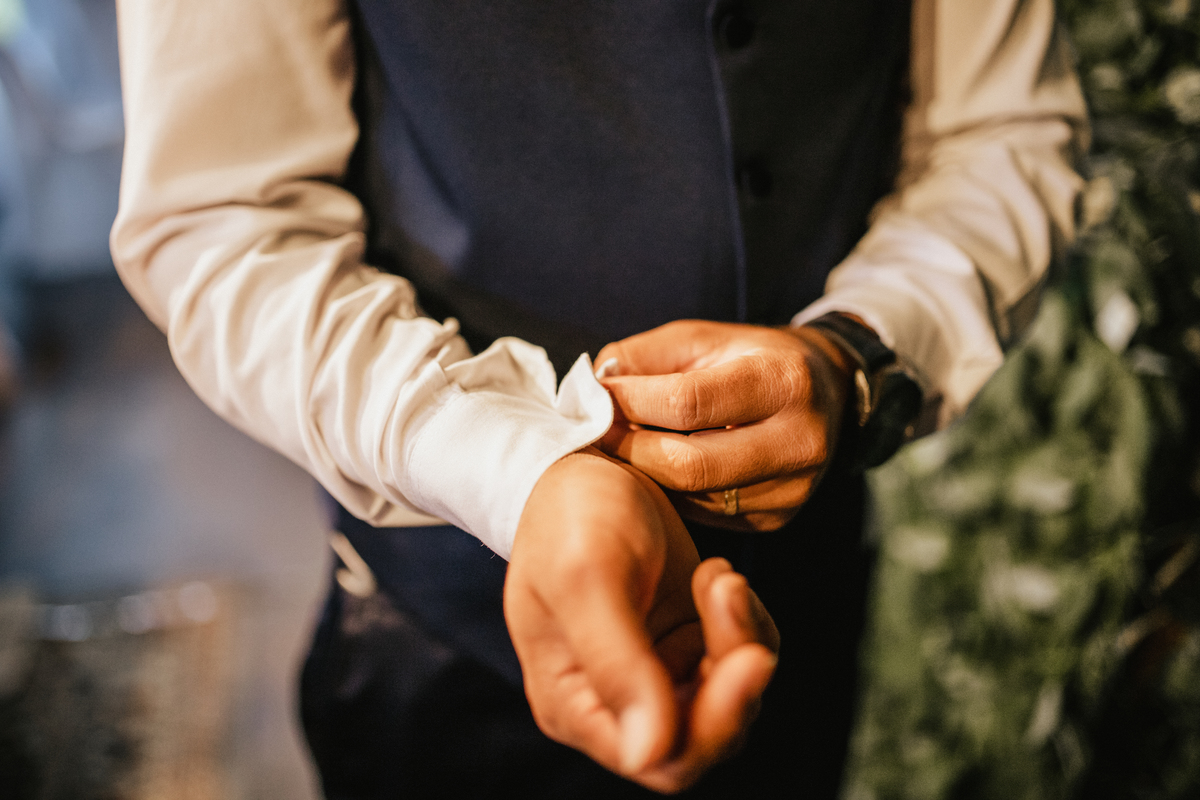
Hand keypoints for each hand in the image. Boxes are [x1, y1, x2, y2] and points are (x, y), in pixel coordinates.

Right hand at [504, 448, 778, 792]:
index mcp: (573, 704)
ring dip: (739, 637)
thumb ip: (617, 663)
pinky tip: (714, 573)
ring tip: (715, 573)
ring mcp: (654, 671)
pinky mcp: (684, 639)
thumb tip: (648, 752)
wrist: (579, 462)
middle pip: (702, 737)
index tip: (746, 658)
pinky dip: (743, 620)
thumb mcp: (586, 579)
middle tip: (734, 597)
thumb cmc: (565, 516)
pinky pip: (737, 657)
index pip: (659, 758)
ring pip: (728, 697)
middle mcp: (614, 702)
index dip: (713, 724)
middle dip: (734, 678)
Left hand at [595, 320, 853, 531]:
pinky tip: (657, 470)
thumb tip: (591, 390)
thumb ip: (642, 357)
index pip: (687, 403)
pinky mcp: (778, 517)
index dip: (630, 403)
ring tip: (621, 449)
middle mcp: (799, 441)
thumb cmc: (750, 358)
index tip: (596, 398)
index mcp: (782, 381)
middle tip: (596, 435)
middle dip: (631, 451)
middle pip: (689, 466)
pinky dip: (671, 493)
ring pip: (693, 498)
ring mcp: (793, 488)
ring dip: (646, 476)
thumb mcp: (701, 338)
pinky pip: (706, 514)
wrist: (827, 391)